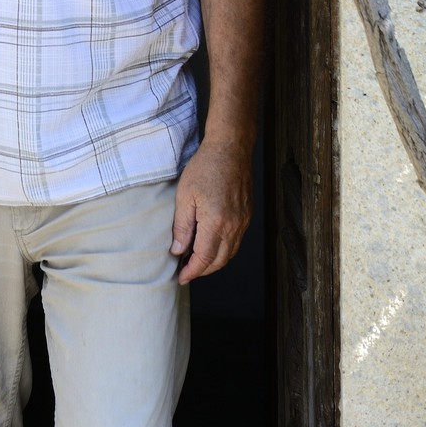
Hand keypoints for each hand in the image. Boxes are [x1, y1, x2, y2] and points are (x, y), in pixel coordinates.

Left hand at [170, 139, 252, 284]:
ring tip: (196, 261)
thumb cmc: (205, 167)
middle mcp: (233, 226)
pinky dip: (223, 250)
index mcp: (216, 222)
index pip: (204, 259)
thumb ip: (182, 226)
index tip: (181, 277)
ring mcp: (243, 222)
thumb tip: (178, 251)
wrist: (230, 149)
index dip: (192, 271)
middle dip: (202, 270)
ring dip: (213, 262)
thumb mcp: (185, 195)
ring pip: (229, 254)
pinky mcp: (247, 216)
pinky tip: (210, 245)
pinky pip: (235, 242)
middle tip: (186, 272)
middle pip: (218, 261)